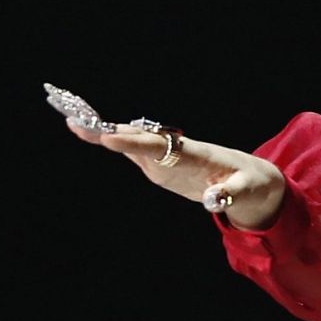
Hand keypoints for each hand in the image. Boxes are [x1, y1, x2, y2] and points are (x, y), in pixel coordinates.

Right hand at [61, 116, 285, 229]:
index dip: (136, 144)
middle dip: (109, 131)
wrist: (250, 177)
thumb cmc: (250, 182)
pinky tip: (86, 133)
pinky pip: (131, 150)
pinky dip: (109, 141)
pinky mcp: (159, 163)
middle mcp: (175, 150)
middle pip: (139, 138)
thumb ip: (230, 194)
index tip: (109, 138)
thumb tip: (214, 201)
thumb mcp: (247, 190)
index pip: (161, 148)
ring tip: (70, 120)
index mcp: (194, 155)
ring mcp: (165, 156)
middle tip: (75, 120)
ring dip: (103, 131)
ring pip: (131, 140)